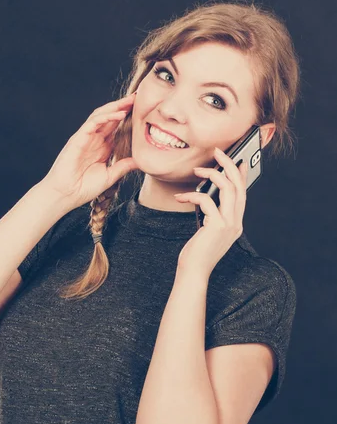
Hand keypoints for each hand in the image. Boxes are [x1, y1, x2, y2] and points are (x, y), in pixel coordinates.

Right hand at [42, 92, 138, 209]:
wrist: (65, 195)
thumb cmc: (83, 188)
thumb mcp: (110, 176)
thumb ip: (123, 167)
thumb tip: (140, 161)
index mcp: (102, 147)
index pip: (116, 127)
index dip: (128, 118)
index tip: (143, 110)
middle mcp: (94, 140)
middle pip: (110, 117)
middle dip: (123, 106)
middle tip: (138, 97)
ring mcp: (85, 138)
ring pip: (101, 115)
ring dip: (115, 107)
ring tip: (130, 100)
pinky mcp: (78, 139)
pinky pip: (92, 123)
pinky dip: (106, 117)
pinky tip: (119, 114)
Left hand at [173, 147, 248, 276]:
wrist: (193, 271)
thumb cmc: (197, 251)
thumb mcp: (207, 228)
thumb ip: (212, 213)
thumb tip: (207, 192)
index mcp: (236, 222)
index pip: (243, 193)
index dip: (242, 174)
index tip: (237, 159)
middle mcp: (236, 222)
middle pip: (238, 185)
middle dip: (229, 164)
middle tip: (217, 152)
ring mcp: (229, 224)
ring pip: (228, 188)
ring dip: (212, 174)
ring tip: (197, 169)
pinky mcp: (217, 226)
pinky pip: (207, 200)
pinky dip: (192, 194)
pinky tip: (180, 197)